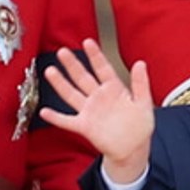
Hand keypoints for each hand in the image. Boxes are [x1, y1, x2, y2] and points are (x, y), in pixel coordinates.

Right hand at [38, 38, 153, 183]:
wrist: (133, 148)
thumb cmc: (140, 125)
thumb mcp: (144, 103)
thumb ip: (141, 83)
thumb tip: (141, 63)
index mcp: (114, 90)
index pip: (103, 69)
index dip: (95, 56)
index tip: (87, 42)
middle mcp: (99, 98)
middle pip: (83, 78)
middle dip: (73, 65)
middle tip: (62, 51)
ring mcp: (90, 111)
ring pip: (72, 94)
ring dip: (60, 83)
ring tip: (50, 71)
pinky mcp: (84, 126)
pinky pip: (67, 121)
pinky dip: (56, 117)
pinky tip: (45, 112)